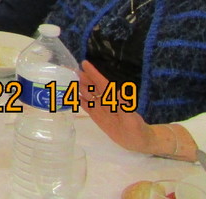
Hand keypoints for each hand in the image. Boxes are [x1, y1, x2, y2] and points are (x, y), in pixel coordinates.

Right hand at [79, 61, 195, 159]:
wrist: (138, 141)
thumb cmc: (137, 129)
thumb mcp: (131, 118)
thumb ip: (124, 106)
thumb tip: (117, 92)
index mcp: (114, 98)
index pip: (102, 83)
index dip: (93, 73)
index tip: (84, 63)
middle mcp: (106, 101)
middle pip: (92, 87)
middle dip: (82, 78)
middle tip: (69, 70)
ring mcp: (100, 108)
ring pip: (88, 95)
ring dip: (79, 87)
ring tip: (67, 80)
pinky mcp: (97, 117)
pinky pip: (86, 107)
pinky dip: (79, 101)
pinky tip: (72, 96)